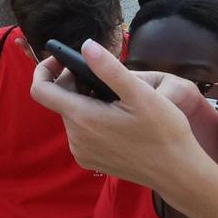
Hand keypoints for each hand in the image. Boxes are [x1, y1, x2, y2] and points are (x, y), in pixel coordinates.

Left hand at [28, 40, 209, 193]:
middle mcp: (75, 137)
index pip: (41, 90)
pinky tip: (116, 118)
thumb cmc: (163, 131)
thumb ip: (109, 68)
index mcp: (82, 117)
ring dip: (85, 101)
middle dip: (75, 83)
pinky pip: (81, 133)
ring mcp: (81, 152)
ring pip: (72, 115)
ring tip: (115, 98)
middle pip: (60, 100)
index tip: (61, 59)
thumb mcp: (140, 94)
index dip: (44, 70)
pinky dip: (91, 119)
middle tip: (104, 76)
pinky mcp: (90, 161)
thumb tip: (86, 45)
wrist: (177, 172)